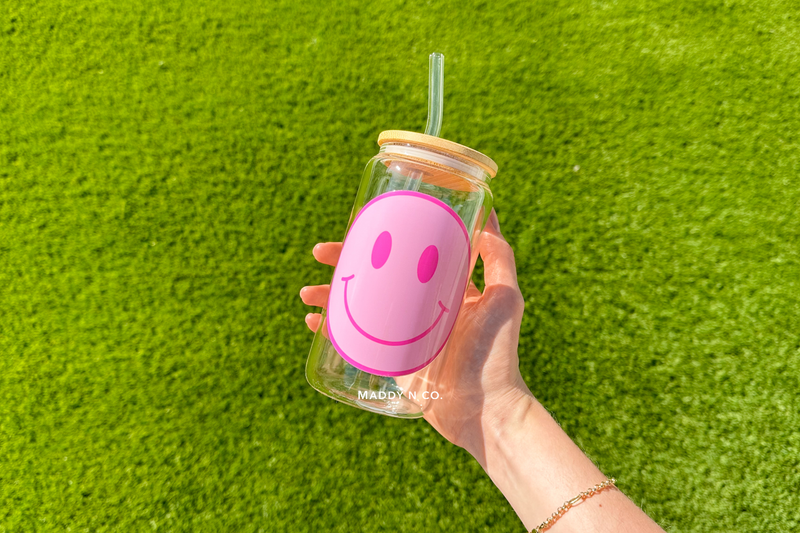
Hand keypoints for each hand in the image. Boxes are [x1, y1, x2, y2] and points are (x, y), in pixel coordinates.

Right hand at [300, 210, 531, 464]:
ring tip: (308, 293)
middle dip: (344, 262)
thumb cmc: (498, 355)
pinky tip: (313, 322)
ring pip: (359, 306)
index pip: (406, 255)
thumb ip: (500, 259)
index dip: (381, 239)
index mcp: (444, 289)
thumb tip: (486, 217)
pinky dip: (331, 329)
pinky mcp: (390, 360)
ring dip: (330, 295)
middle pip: (375, 277)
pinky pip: (355, 340)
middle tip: (321, 253)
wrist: (485, 410)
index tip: (359, 224)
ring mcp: (402, 334)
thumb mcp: (506, 299)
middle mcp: (420, 307)